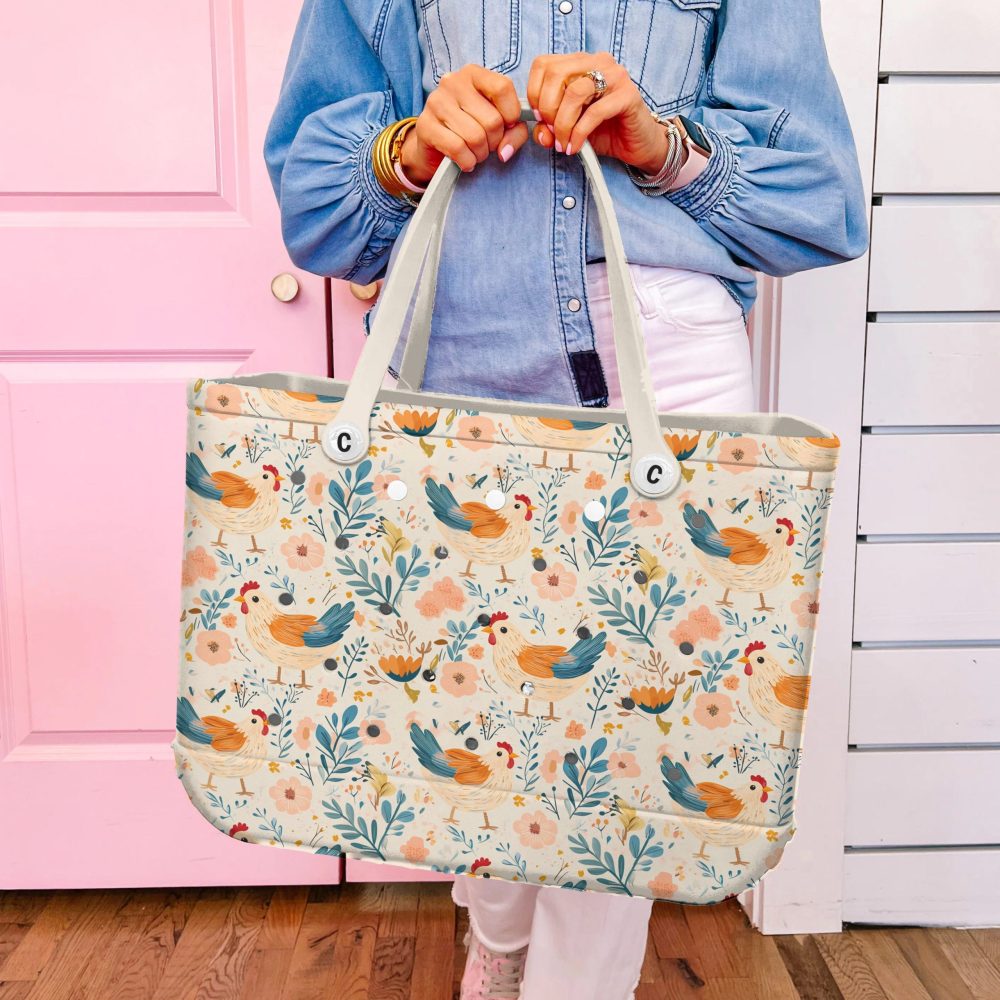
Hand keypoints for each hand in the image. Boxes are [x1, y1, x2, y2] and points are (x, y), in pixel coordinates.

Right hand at [400, 65, 529, 182]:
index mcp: (473, 74)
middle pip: (492, 119)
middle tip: (486, 145)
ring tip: (475, 153)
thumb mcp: (499, 125)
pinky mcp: (425, 125)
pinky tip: (465, 160)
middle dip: (495, 142)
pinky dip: (467, 161)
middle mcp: (452, 82)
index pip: (502, 88)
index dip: (512, 114)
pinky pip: (458, 148)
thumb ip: (515, 132)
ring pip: (476, 137)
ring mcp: (436, 102)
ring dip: (480, 154)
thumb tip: (505, 151)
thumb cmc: (471, 131)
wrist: (434, 147)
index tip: (507, 126)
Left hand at [526, 52, 671, 174]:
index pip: (543, 64)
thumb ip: (550, 127)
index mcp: (580, 63)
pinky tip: (576, 146)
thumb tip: (541, 131)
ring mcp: (615, 76)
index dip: (534, 92)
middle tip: (552, 132)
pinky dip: (579, 133)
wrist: (637, 145)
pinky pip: (595, 112)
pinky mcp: (628, 95)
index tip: (538, 117)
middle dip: (547, 108)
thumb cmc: (604, 131)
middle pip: (555, 74)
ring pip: (574, 92)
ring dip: (563, 123)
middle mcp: (597, 62)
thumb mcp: (569, 129)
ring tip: (563, 143)